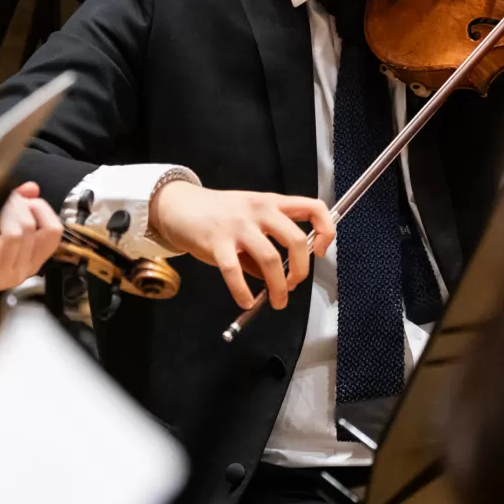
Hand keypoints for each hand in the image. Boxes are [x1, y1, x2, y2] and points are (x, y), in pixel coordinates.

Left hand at [0, 182, 63, 302]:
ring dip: (0, 213)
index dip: (42, 209)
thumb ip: (18, 208)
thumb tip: (31, 189)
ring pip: (17, 232)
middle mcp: (21, 271)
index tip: (26, 201)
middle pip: (31, 225)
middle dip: (15, 204)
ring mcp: (2, 275)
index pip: (54, 232)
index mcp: (30, 262)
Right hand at [151, 182, 335, 310]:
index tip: (320, 252)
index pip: (313, 207)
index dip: (326, 230)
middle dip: (301, 270)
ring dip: (278, 287)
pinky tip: (246, 301)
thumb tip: (278, 278)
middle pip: (296, 239)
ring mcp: (238, 225)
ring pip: (270, 258)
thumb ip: (265, 245)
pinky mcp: (217, 241)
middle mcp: (259, 210)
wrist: (177, 204)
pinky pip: (235, 271)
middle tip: (293, 285)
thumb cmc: (216, 214)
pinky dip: (243, 292)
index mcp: (272, 203)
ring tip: (276, 301)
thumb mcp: (248, 220)